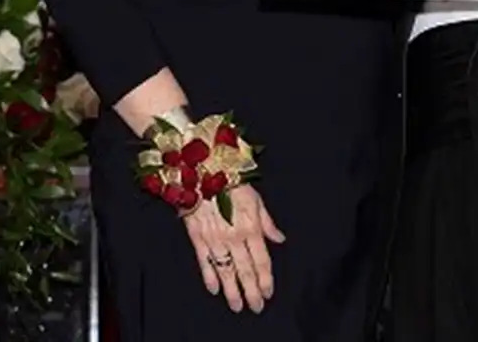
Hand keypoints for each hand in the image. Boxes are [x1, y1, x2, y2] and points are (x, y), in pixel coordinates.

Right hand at [183, 184, 285, 313]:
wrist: (205, 170)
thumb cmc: (233, 181)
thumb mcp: (257, 199)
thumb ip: (268, 222)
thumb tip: (280, 239)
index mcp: (251, 226)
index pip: (262, 260)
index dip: (266, 278)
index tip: (268, 292)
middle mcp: (234, 236)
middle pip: (245, 270)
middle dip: (251, 291)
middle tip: (256, 307)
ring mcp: (215, 239)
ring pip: (226, 271)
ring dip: (232, 291)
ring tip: (237, 305)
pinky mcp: (197, 237)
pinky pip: (204, 262)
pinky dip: (209, 277)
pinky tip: (214, 290)